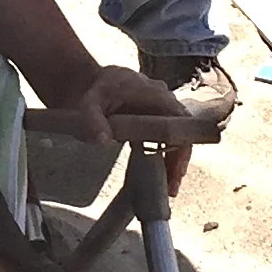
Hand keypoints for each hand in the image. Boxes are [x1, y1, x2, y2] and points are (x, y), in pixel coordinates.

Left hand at [73, 66, 195, 195]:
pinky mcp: (157, 120)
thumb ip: (93, 120)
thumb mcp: (89, 103)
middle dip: (179, 160)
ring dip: (174, 162)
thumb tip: (104, 141)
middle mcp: (164, 100)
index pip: (178, 120)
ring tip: (169, 188)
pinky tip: (163, 176)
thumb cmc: (95, 91)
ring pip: (177, 138)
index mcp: (153, 93)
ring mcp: (162, 110)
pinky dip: (166, 157)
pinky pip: (168, 139)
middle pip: (182, 132)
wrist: (94, 82)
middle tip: (171, 188)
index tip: (176, 169)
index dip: (181, 145)